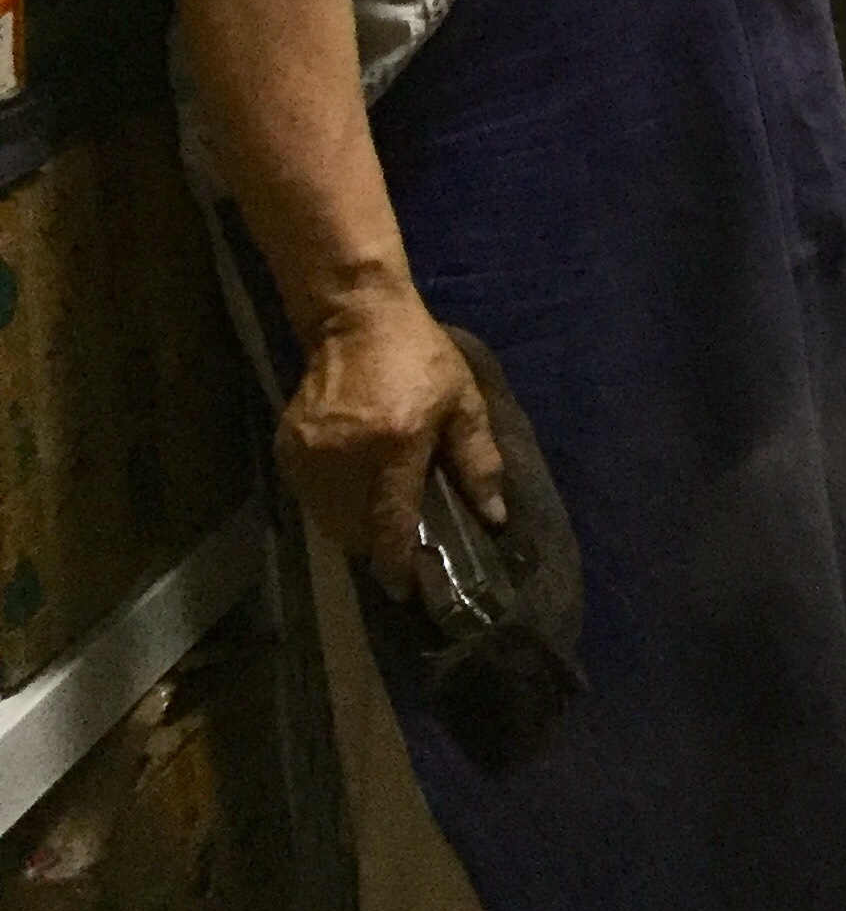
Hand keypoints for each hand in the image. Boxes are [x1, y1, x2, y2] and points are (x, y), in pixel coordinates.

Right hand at [279, 284, 506, 597]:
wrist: (357, 320)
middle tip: (401, 542)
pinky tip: (355, 488)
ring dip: (355, 527)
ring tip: (379, 515)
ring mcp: (311, 454)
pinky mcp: (288, 448)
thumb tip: (493, 515)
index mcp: (396, 445)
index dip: (397, 566)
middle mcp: (346, 457)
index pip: (391, 526)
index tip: (406, 590)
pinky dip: (333, 503)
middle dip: (378, 545)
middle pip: (356, 531)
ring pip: (330, 520)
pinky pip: (310, 498)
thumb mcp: (463, 403)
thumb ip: (478, 461)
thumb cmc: (420, 359)